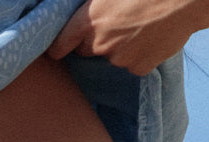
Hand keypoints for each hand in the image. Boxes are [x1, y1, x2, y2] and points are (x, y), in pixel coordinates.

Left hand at [48, 0, 208, 75]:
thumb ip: (94, 3)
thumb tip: (87, 9)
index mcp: (90, 20)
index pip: (61, 44)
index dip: (59, 46)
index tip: (58, 48)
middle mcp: (101, 44)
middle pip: (87, 51)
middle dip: (94, 41)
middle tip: (113, 23)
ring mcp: (120, 59)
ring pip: (112, 57)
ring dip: (119, 46)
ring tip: (138, 25)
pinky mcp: (138, 68)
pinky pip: (132, 64)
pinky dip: (138, 54)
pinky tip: (150, 36)